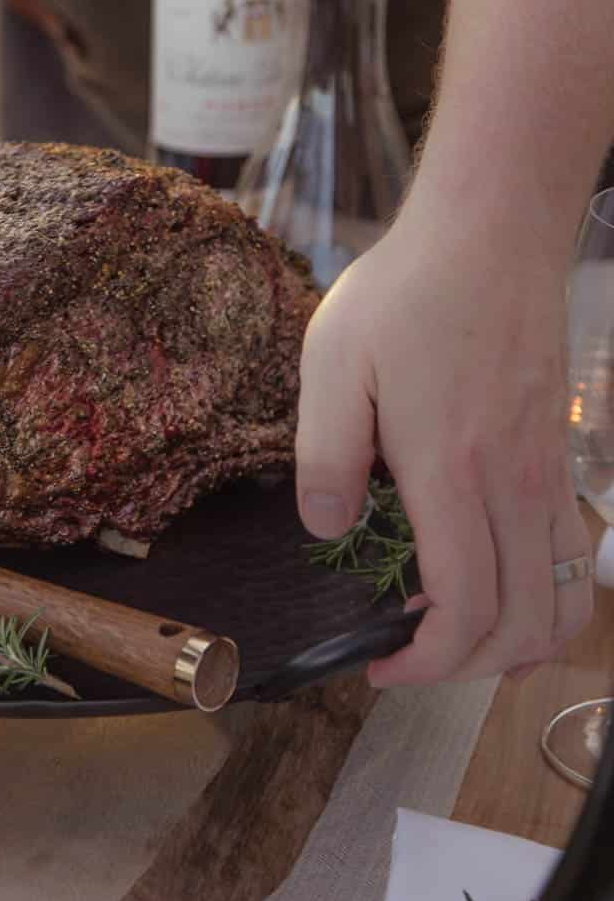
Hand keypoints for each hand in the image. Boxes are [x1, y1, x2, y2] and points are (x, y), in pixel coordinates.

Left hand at [295, 215, 593, 686]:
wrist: (490, 233)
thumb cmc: (406, 292)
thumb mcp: (333, 362)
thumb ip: (326, 454)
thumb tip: (326, 529)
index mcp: (451, 468)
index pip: (464, 605)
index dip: (427, 661)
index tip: (380, 664)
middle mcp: (515, 482)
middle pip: (523, 623)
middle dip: (468, 667)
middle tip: (408, 656)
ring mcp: (548, 470)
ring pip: (562, 597)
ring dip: (518, 641)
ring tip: (457, 637)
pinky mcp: (559, 452)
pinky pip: (574, 551)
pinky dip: (548, 597)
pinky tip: (501, 586)